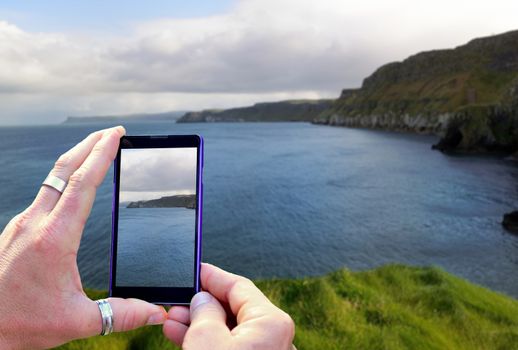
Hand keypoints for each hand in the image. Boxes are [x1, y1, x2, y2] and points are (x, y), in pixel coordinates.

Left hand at [0, 126, 166, 348]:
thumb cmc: (20, 324)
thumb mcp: (77, 321)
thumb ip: (122, 313)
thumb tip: (156, 312)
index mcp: (54, 238)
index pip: (83, 184)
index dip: (102, 155)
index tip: (117, 135)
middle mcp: (35, 223)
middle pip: (64, 169)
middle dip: (90, 143)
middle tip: (112, 132)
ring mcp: (22, 224)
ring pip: (52, 178)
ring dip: (76, 159)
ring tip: (96, 151)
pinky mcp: (17, 230)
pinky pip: (44, 193)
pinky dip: (64, 179)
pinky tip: (73, 186)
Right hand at [163, 263, 295, 349]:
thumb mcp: (207, 340)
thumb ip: (204, 311)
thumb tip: (202, 300)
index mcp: (271, 322)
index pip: (238, 286)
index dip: (212, 276)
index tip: (194, 270)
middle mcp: (274, 336)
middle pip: (233, 308)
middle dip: (202, 304)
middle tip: (177, 301)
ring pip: (229, 329)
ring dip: (200, 324)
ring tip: (173, 321)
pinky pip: (230, 346)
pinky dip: (209, 341)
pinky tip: (182, 336)